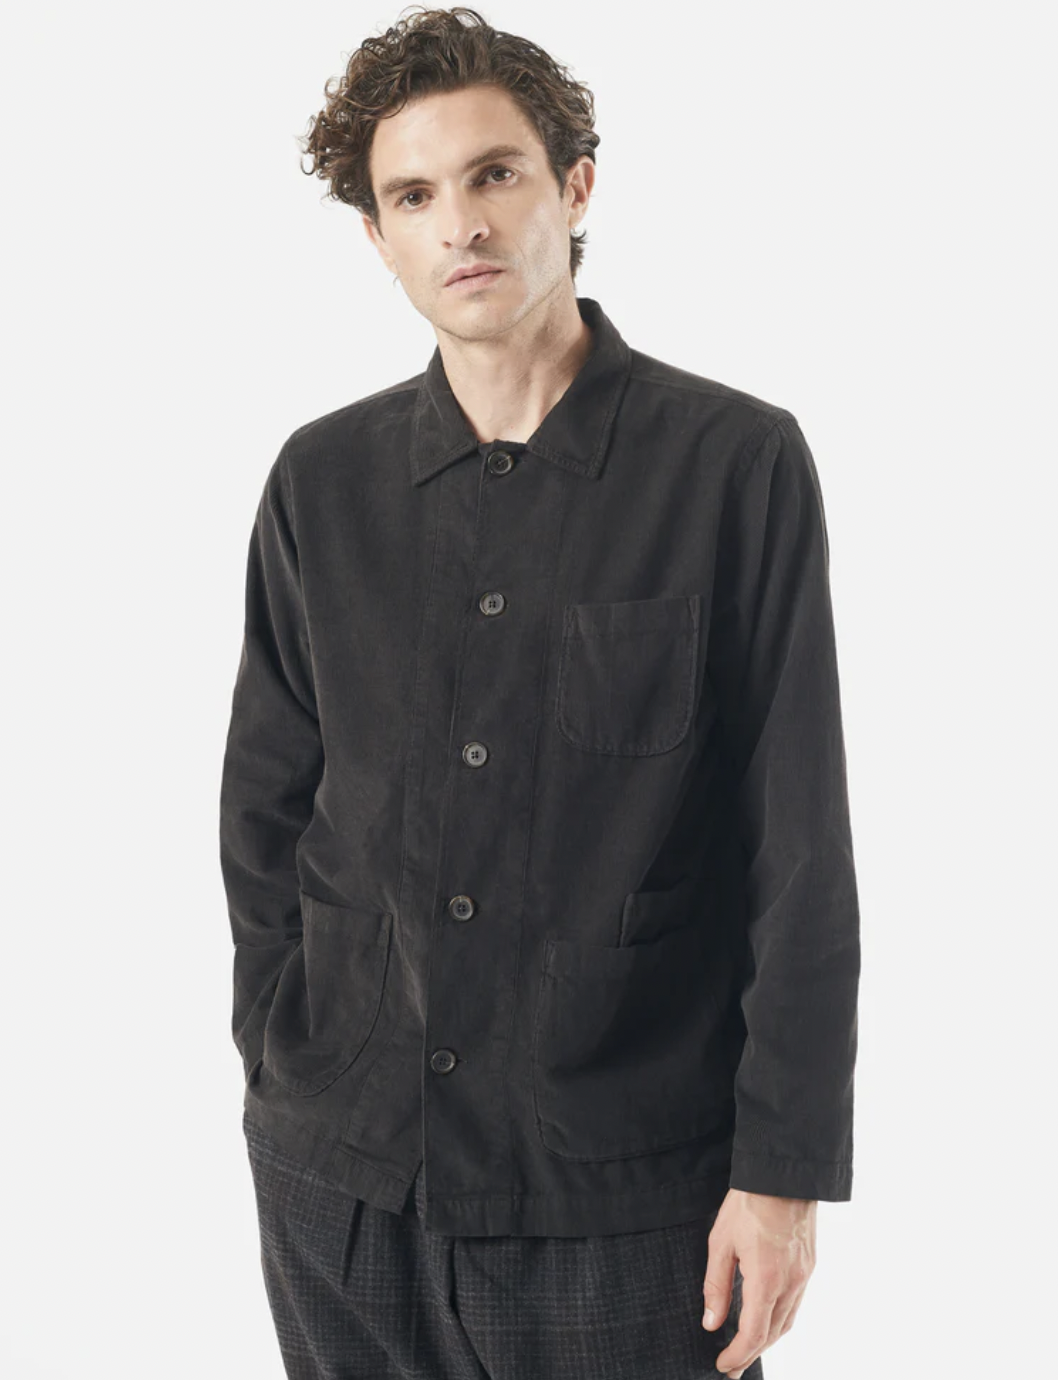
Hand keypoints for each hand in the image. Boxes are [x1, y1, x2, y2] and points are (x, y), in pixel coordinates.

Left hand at [701, 1188, 816, 1376]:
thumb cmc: (749, 1202)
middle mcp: (791, 1283)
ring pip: (787, 1322)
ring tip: (747, 1351)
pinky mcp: (808, 1265)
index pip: (753, 1334)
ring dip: (766, 1341)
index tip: (721, 1365)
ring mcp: (804, 1275)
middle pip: (771, 1334)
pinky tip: (766, 1320)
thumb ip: (716, 1285)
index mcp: (766, 1279)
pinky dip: (779, 1320)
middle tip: (731, 1369)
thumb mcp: (720, 1241)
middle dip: (750, 1355)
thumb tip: (711, 1322)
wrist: (783, 1174)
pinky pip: (795, 1304)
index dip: (737, 1355)